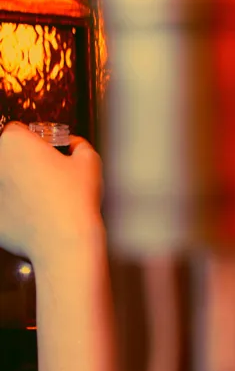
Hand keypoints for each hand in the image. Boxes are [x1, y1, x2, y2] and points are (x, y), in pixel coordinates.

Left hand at [0, 122, 102, 259]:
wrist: (64, 241)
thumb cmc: (75, 201)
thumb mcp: (89, 162)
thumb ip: (79, 145)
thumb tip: (74, 146)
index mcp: (14, 142)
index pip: (17, 129)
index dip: (35, 139)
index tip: (47, 150)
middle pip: (8, 155)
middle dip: (24, 162)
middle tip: (48, 175)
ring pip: (5, 182)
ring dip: (18, 185)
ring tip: (44, 198)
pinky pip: (5, 207)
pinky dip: (15, 210)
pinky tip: (35, 216)